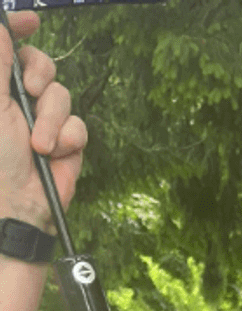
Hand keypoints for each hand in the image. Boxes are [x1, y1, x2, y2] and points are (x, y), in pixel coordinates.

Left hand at [0, 13, 87, 230]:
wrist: (17, 203)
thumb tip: (2, 28)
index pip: (10, 49)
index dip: (19, 29)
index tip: (32, 21)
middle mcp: (19, 101)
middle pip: (42, 65)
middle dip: (40, 75)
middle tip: (29, 90)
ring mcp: (45, 122)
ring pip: (62, 96)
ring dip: (51, 119)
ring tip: (39, 145)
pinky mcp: (67, 143)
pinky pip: (79, 125)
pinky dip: (68, 139)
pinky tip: (55, 154)